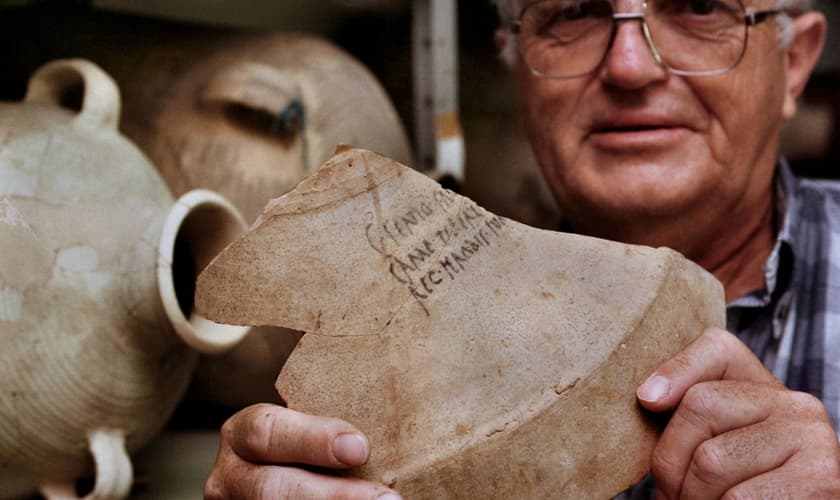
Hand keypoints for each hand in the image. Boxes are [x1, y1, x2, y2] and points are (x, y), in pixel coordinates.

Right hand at [204, 403, 402, 499]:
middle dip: (334, 496)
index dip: (312, 439)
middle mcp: (231, 477)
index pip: (266, 430)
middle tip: (387, 498)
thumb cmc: (315, 444)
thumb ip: (340, 418)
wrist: (292, 471)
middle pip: (272, 489)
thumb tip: (415, 398)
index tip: (360, 447)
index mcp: (243, 434)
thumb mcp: (310, 424)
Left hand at [637, 328, 839, 498]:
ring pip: (711, 459)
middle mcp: (794, 404)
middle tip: (674, 491)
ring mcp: (810, 438)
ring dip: (692, 496)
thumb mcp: (712, 444)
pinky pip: (737, 497)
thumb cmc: (742, 487)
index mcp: (765, 387)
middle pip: (700, 405)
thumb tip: (649, 396)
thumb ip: (687, 417)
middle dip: (671, 460)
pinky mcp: (818, 479)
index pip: (718, 349)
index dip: (675, 369)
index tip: (647, 399)